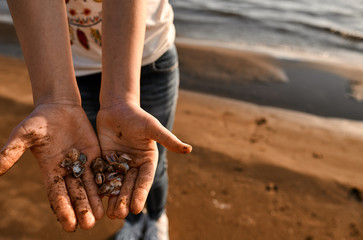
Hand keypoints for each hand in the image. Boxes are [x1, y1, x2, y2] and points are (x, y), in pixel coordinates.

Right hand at [0, 103, 103, 231]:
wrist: (59, 107)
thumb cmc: (39, 121)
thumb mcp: (24, 134)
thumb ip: (12, 151)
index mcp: (50, 170)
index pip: (57, 194)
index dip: (63, 209)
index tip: (69, 225)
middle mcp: (67, 171)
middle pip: (75, 193)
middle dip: (81, 209)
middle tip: (89, 225)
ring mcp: (82, 163)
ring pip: (89, 185)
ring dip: (95, 200)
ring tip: (100, 216)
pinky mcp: (94, 154)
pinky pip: (100, 170)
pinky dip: (105, 182)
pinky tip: (112, 193)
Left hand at [96, 102, 191, 218]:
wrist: (117, 108)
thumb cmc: (137, 116)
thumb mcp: (152, 128)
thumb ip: (168, 140)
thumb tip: (189, 149)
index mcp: (148, 161)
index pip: (144, 180)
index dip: (140, 194)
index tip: (136, 208)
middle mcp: (134, 166)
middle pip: (130, 186)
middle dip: (125, 200)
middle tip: (120, 215)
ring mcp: (119, 165)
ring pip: (116, 184)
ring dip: (113, 199)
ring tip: (109, 214)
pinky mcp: (105, 162)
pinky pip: (103, 176)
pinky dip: (101, 188)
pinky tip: (97, 199)